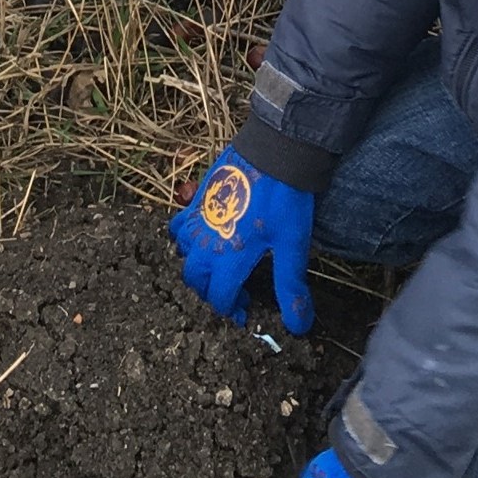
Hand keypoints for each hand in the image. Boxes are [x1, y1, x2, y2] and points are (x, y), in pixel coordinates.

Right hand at [169, 147, 315, 331]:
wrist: (273, 150)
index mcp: (228, 259)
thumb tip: (298, 327)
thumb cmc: (283, 200)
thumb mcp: (292, 246)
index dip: (233, 310)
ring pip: (184, 255)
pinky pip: (179, 226)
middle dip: (212, 292)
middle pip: (196, 281)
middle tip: (234, 290)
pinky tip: (203, 235)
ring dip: (197, 267)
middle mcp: (206, 243)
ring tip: (218, 265)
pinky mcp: (197, 198)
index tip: (247, 309)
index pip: (220, 298)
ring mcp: (197, 219)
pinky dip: (185, 238)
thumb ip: (291, 288)